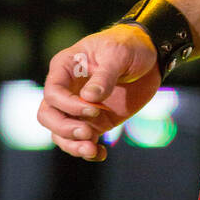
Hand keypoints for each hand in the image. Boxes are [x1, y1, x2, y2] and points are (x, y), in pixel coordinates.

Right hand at [37, 26, 160, 160]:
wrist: (151, 57)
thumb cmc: (130, 46)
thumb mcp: (119, 54)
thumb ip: (104, 76)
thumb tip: (89, 98)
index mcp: (66, 67)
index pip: (52, 92)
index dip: (68, 106)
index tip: (94, 109)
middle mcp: (67, 89)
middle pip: (48, 116)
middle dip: (64, 129)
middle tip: (87, 133)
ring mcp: (79, 107)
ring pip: (60, 132)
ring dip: (73, 145)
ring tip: (92, 150)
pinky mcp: (95, 121)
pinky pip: (82, 140)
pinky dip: (88, 149)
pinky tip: (101, 153)